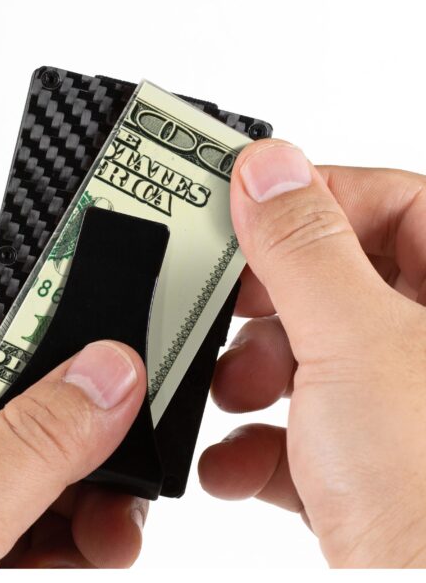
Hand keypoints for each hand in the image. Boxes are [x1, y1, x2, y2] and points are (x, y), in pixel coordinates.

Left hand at [0, 321, 147, 566]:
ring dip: (87, 504)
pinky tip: (90, 556)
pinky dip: (67, 545)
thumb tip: (111, 369)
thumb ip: (33, 441)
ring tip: (114, 539)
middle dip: (88, 449)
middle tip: (126, 489)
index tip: (123, 376)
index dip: (61, 351)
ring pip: (35, 482)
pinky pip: (25, 532)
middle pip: (28, 418)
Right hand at [198, 139, 425, 566]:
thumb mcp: (356, 345)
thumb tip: (268, 169)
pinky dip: (258, 441)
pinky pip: (301, 424)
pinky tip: (237, 463)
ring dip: (255, 374)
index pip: (393, 200)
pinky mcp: (365, 460)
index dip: (313, 197)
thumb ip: (304, 248)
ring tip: (234, 396)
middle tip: (230, 306)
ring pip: (310, 353)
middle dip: (271, 301)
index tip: (245, 205)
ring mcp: (401, 407)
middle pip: (338, 281)